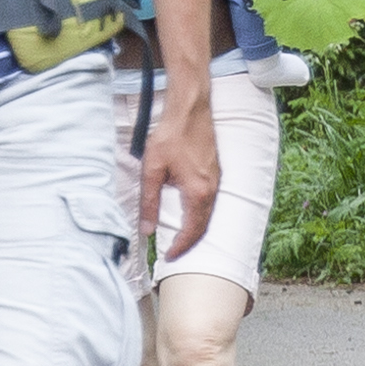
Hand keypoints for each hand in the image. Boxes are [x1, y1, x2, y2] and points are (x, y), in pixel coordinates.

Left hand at [138, 78, 222, 260]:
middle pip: (203, 226)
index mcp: (198, 192)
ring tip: (179, 237)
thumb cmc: (171, 135)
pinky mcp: (215, 171)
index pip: (192, 231)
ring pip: (208, 214)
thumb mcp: (152, 170)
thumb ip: (149, 202)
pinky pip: (210, 201)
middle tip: (173, 252)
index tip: (168, 256)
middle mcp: (212, 189)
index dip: (180, 247)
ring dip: (195, 229)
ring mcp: (216, 179)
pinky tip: (188, 213)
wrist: (190, 108)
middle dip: (189, 243)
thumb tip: (147, 229)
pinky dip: (200, 214)